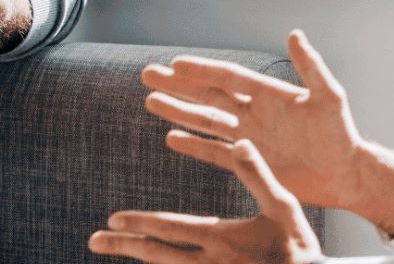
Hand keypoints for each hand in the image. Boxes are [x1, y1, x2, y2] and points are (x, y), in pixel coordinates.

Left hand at [89, 139, 322, 263]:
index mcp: (222, 237)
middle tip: (94, 240)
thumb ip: (257, 173)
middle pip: (157, 253)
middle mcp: (209, 262)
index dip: (139, 223)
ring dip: (138, 259)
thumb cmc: (299, 248)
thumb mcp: (283, 205)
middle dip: (124, 245)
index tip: (114, 219)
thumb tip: (238, 141)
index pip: (170, 229)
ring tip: (114, 250)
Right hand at [142, 30, 371, 211]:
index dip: (202, 70)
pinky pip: (214, 152)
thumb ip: (311, 67)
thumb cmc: (341, 134)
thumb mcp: (329, 97)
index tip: (175, 63)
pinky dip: (194, 145)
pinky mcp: (249, 163)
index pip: (228, 78)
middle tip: (148, 74)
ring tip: (151, 101)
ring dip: (179, 111)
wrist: (345, 174)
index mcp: (269, 94)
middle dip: (178, 86)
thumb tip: (294, 33)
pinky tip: (172, 137)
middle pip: (208, 95)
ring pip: (206, 121)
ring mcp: (249, 138)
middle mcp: (254, 113)